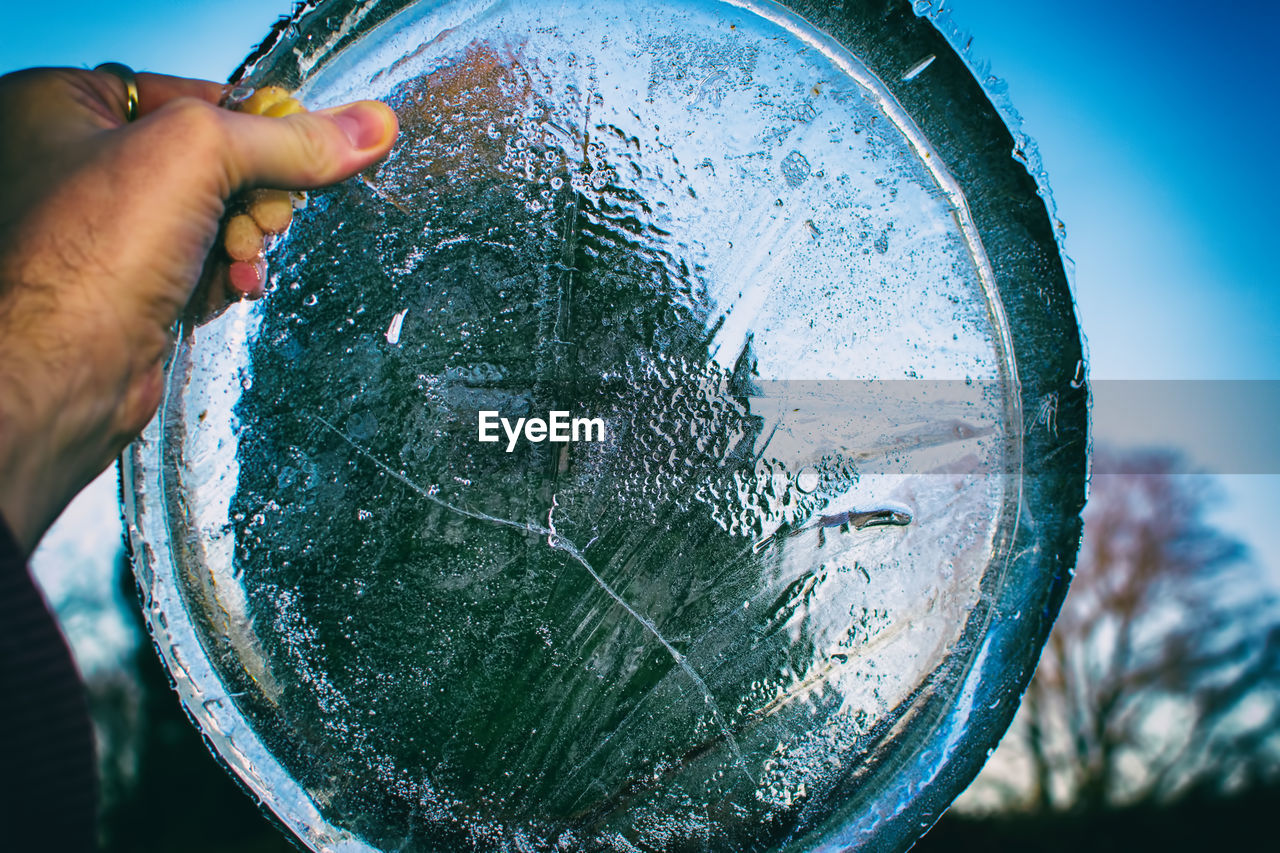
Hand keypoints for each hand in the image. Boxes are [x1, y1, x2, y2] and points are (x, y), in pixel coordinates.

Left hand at [0, 67, 398, 554]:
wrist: (61, 376)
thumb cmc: (83, 263)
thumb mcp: (199, 156)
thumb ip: (288, 138)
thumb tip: (366, 127)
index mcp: (61, 106)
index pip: (190, 91)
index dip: (251, 120)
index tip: (302, 141)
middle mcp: (73, 163)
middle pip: (210, 158)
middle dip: (253, 193)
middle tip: (263, 212)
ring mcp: (100, 231)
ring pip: (213, 216)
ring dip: (245, 239)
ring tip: (239, 254)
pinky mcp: (126, 286)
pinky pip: (202, 263)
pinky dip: (227, 274)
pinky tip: (230, 285)